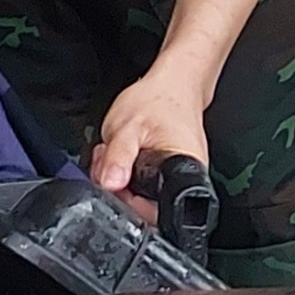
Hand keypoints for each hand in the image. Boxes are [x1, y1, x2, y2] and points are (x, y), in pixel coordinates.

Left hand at [92, 65, 211, 220]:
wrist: (174, 84)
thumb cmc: (159, 100)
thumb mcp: (128, 126)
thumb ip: (118, 156)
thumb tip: (110, 184)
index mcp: (184, 171)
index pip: (155, 210)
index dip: (129, 204)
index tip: (114, 184)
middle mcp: (184, 180)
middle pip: (144, 206)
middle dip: (118, 190)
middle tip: (110, 164)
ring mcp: (173, 177)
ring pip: (137, 195)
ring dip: (117, 179)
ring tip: (116, 154)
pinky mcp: (163, 172)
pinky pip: (138, 183)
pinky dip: (122, 172)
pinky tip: (121, 155)